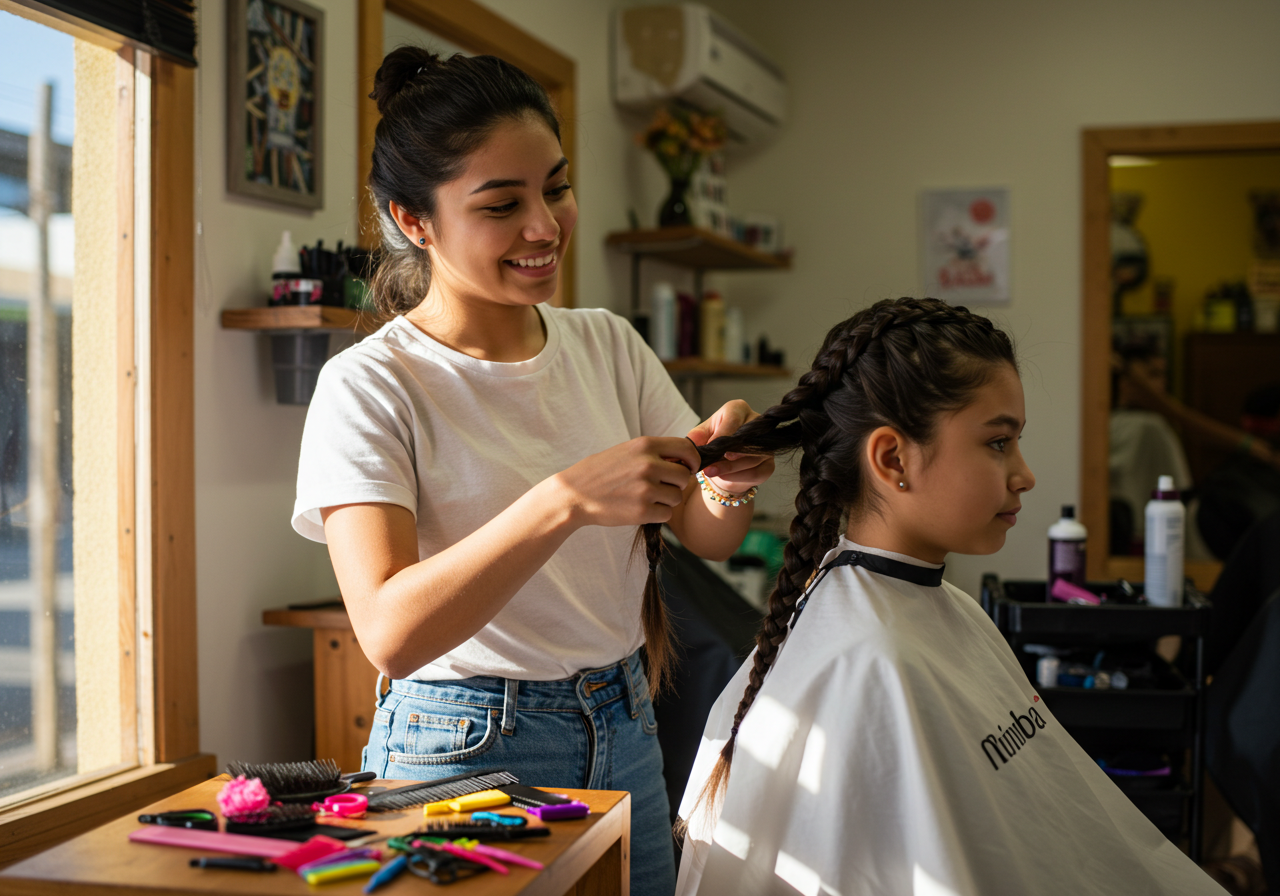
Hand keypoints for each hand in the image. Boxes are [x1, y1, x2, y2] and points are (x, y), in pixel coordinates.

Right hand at [553, 437, 700, 527]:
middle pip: (685, 476)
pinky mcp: (642, 511)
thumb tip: (684, 460)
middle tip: (662, 487)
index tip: (688, 468)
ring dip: (667, 500)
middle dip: (677, 484)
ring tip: (646, 498)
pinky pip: (666, 514)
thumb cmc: (600, 472)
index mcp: (645, 445)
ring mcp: (646, 489)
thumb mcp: (626, 451)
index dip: (692, 460)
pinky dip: (658, 514)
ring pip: (677, 497)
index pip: (686, 448)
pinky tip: (641, 509)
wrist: (574, 494)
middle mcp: (648, 465)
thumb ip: (653, 453)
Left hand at [686, 400, 775, 496]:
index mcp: (739, 409)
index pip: (733, 420)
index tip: (709, 448)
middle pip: (745, 440)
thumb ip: (697, 436)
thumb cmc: (713, 442)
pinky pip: (757, 473)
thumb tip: (692, 442)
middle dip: (725, 455)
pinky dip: (738, 478)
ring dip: (729, 469)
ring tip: (711, 472)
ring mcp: (766, 445)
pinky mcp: (769, 464)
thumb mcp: (702, 435)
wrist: (724, 462)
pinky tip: (724, 478)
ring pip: (751, 459)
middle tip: (709, 466)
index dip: (721, 435)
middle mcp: (757, 424)